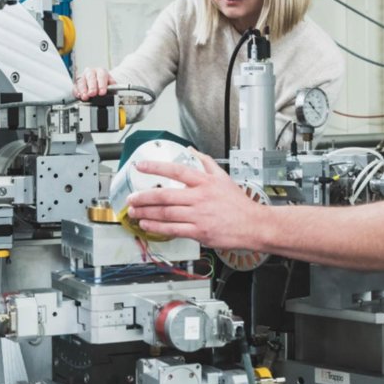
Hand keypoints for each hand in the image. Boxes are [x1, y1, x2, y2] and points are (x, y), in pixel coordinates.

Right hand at [73, 68, 115, 99]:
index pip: (101, 76)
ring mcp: (83, 77)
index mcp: (101, 71)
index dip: (102, 85)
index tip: (102, 92)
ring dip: (83, 90)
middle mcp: (91, 72)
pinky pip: (75, 86)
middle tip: (92, 94)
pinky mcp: (77, 83)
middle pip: (91, 77)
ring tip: (85, 97)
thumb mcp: (111, 84)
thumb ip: (112, 87)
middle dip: (92, 87)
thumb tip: (113, 92)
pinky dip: (76, 91)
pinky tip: (79, 95)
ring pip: (82, 81)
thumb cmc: (105, 84)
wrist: (100, 83)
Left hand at [127, 152, 264, 249]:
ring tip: (134, 211)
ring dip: (146, 212)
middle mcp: (200, 197)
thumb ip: (206, 162)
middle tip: (131, 197)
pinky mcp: (199, 232)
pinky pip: (173, 229)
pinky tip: (147, 224)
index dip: (155, 167)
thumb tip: (192, 151)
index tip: (140, 166)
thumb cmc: (238, 204)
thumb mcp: (223, 177)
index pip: (176, 170)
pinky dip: (157, 227)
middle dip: (143, 196)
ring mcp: (199, 215)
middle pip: (165, 195)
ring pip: (166, 213)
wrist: (253, 225)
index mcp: (205, 182)